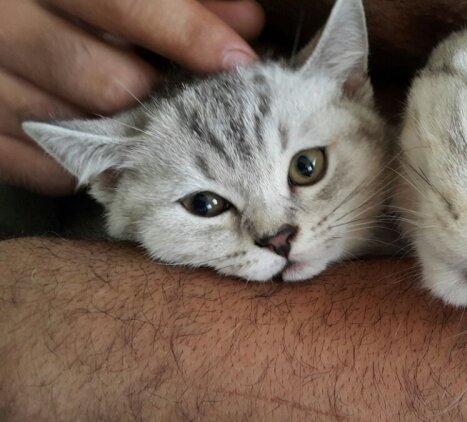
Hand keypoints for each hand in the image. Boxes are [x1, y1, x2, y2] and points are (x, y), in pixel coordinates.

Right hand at [0, 0, 264, 194]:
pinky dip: (75, 166)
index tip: (237, 61)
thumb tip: (247, 20)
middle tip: (189, 102)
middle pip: (102, 81)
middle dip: (156, 95)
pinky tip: (104, 155)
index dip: (187, 34)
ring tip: (148, 124)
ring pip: (69, 128)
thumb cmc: (71, 2)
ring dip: (121, 134)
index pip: (123, 4)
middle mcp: (1, 26)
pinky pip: (30, 164)